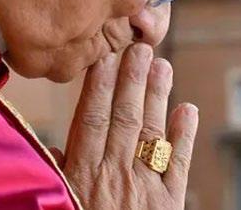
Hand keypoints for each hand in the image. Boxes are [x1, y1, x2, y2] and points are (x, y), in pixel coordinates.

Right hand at [61, 43, 197, 208]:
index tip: (104, 57)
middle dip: (133, 80)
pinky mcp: (169, 204)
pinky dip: (184, 136)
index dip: (99, 86)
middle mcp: (116, 175)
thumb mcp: (58, 205)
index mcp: (84, 175)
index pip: (92, 120)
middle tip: (140, 47)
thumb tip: (52, 148)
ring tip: (163, 65)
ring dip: (158, 97)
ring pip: (152, 133)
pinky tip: (187, 110)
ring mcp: (146, 188)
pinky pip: (178, 165)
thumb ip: (57, 176)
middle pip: (126, 118)